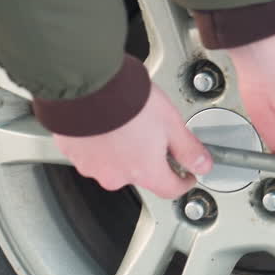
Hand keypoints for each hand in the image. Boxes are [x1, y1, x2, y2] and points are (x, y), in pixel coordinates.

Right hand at [53, 85, 211, 198]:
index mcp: (145, 171)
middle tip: (150, 131)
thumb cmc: (126, 100)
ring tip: (125, 122)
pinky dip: (98, 141)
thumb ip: (188, 148)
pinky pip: (90, 152)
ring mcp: (91, 166)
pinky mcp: (72, 153)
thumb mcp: (171, 122)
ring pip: (113, 163)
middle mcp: (116, 176)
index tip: (187, 174)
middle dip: (147, 156)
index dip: (183, 181)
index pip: (170, 189)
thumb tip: (202, 165)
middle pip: (140, 173)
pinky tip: (103, 123)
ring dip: (120, 149)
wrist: (88, 84)